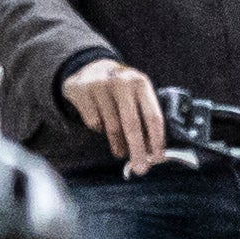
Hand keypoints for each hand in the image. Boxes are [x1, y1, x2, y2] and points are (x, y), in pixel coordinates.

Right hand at [61, 58, 170, 173]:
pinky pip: (94, 123)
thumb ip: (145, 118)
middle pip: (132, 124)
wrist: (91, 69)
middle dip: (137, 150)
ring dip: (118, 145)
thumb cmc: (121, 90)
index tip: (157, 158)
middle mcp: (121, 82)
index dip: (156, 140)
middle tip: (140, 169)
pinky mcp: (82, 92)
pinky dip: (100, 129)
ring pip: (112, 128)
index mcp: (140, 83)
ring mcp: (100, 86)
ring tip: (121, 151)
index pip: (152, 116)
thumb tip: (151, 152)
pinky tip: (102, 121)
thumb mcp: (136, 95)